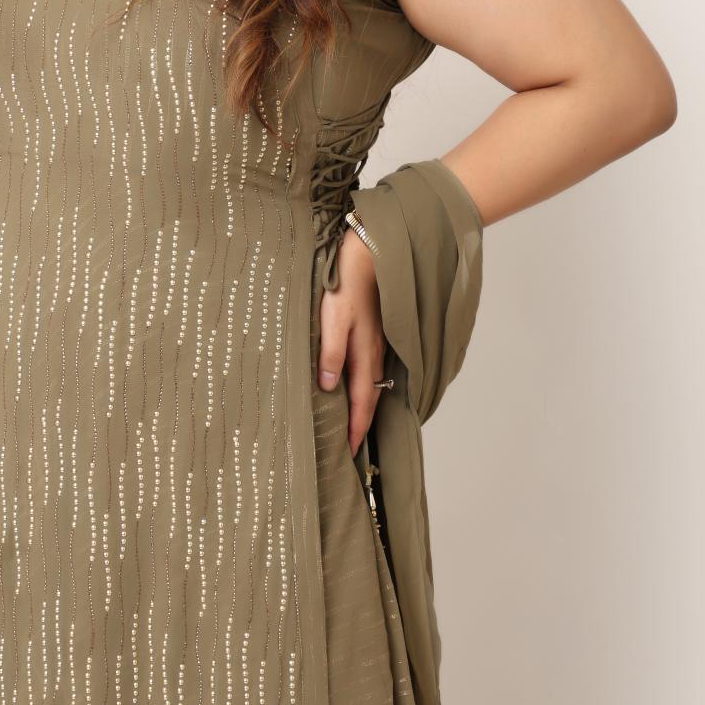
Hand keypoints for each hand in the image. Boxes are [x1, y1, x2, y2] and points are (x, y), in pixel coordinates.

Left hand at [317, 226, 386, 457]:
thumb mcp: (333, 319)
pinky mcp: (376, 328)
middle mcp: (375, 351)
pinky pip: (373, 365)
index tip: (352, 454)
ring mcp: (378, 340)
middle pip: (371, 396)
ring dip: (366, 405)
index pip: (362, 402)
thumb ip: (330, 353)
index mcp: (364, 354)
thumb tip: (327, 387)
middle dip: (363, 424)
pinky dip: (368, 383)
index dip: (357, 428)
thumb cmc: (347, 283)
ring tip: (358, 423)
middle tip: (355, 448)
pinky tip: (360, 382)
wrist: (370, 251)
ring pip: (373, 381)